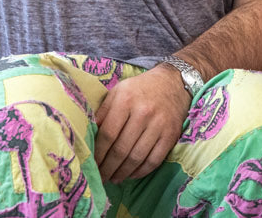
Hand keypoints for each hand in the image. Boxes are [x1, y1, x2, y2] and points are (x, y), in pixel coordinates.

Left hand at [94, 63, 190, 182]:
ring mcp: (159, 124)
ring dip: (123, 173)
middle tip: (101, 178)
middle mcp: (143, 112)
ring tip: (114, 178)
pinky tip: (132, 174)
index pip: (107, 134)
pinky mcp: (171, 134)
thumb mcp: (118, 92)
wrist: (173, 82)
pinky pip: (154, 160)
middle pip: (121, 149)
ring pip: (136, 157)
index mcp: (126, 100)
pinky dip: (141, 171)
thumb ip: (103, 112)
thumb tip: (89, 137)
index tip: (92, 165)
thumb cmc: (140, 89)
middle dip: (108, 168)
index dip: (98, 154)